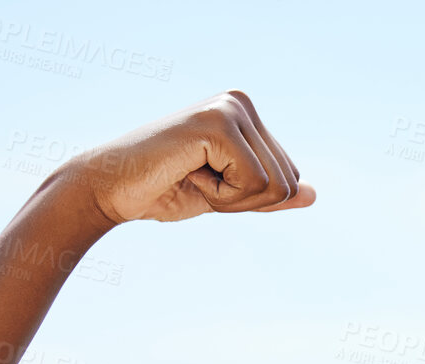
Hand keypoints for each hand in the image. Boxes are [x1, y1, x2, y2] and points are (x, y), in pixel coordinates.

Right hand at [63, 89, 315, 224]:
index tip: (206, 181)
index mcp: (246, 113)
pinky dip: (220, 195)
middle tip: (196, 180)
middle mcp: (241, 102)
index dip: (250, 200)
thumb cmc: (163, 189)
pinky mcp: (218, 124)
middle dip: (243, 201)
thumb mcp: (227, 195)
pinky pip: (253, 184)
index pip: (290, 178)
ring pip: (275, 186)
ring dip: (231, 198)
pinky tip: (187, 172)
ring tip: (190, 174)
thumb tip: (313, 195)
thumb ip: (268, 194)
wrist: (111, 189)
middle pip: (288, 183)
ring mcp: (229, 108)